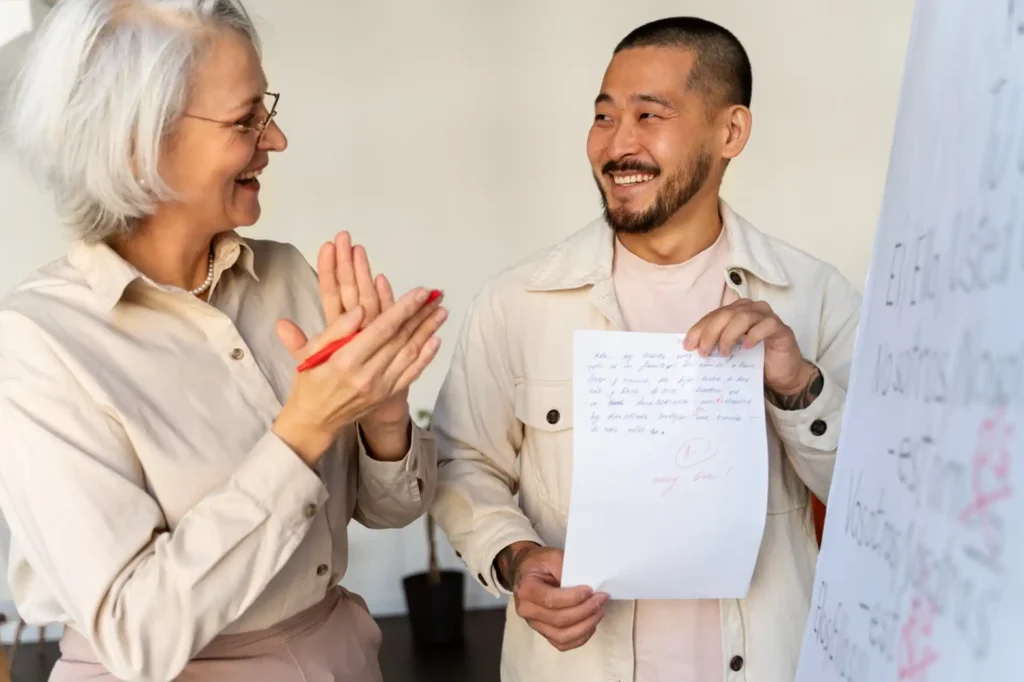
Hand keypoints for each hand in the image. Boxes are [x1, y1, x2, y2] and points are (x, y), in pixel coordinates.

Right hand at [315, 232, 434, 429]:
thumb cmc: (310, 380)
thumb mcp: (311, 351)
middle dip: (421, 315)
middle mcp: (367, 375)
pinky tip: (435, 341)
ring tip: (441, 312)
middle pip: (401, 339)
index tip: (420, 292)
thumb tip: (360, 309)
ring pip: (410, 354)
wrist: (314, 420)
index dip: (404, 309)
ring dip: (428, 331)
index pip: (382, 329)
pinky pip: (411, 374)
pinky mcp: (387, 395)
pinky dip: (426, 357)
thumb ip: (336, 329)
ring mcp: (380, 388)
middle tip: (437, 296)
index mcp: (346, 360)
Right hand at [498, 543, 607, 651]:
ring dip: (585, 626)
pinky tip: (591, 625)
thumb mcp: (552, 557)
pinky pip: (562, 643)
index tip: (590, 590)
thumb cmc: (540, 563)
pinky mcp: (543, 632)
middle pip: (559, 620)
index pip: (551, 600)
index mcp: (527, 590)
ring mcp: (534, 624)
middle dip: (585, 611)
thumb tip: (583, 584)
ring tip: (599, 612)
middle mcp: (527, 610)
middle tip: (601, 599)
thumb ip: (564, 568)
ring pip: (562, 636)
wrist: (526, 572)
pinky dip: (579, 638)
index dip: (573, 598)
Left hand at [683, 298, 818, 401]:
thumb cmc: (755, 361)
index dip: (699, 329)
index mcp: (736, 311)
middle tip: (704, 352)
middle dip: (710, 333)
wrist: (783, 375)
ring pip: (743, 317)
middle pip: (725, 314)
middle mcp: (751, 309)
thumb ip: (715, 344)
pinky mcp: (781, 328)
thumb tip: (690, 347)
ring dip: (729, 335)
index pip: (713, 316)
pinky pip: (766, 325)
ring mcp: (767, 317)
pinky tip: (746, 347)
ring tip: (723, 353)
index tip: (688, 346)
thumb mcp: (730, 352)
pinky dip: (753, 335)